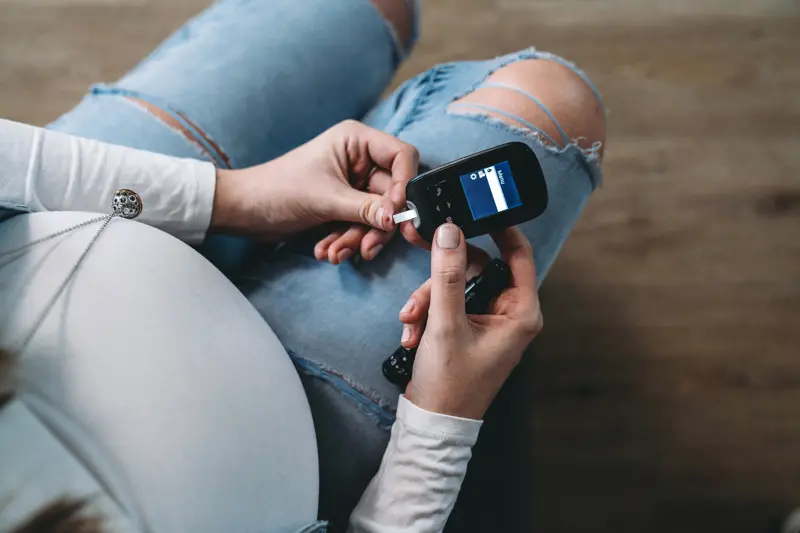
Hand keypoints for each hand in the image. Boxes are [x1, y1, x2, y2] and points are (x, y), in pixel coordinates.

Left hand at [211, 120, 417, 262]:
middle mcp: (360, 159)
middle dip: (377, 225)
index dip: (404, 186)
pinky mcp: (345, 205)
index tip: (396, 215)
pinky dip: (348, 241)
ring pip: (378, 215)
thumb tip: (396, 220)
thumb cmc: (277, 190)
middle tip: (367, 248)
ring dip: (359, 238)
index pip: (402, 157)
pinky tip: (327, 251)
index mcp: (356, 141)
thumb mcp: (325, 199)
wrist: (244, 212)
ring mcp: (354, 184)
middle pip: (391, 194)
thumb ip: (365, 209)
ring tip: (336, 252)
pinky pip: (362, 225)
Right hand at [403, 224, 542, 419]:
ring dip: (428, 298)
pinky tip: (412, 332)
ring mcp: (486, 320)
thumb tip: (450, 232)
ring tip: (411, 320)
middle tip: (419, 247)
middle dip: (442, 273)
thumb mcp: (446, 324)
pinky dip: (427, 312)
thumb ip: (448, 276)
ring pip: (456, 284)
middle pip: (477, 266)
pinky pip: (447, 303)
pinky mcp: (466, 327)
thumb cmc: (451, 385)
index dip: (500, 227)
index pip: (518, 254)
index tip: (478, 207)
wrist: (432, 422)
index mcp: (520, 312)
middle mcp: (507, 313)